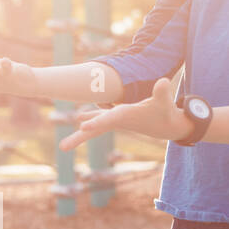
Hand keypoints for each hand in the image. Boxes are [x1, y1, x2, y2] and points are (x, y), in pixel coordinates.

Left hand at [58, 75, 188, 151]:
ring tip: (63, 146)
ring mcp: (116, 120)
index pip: (109, 119)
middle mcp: (117, 120)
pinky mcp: (118, 117)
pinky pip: (100, 119)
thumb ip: (162, 93)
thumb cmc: (165, 112)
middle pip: (94, 130)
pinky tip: (79, 119)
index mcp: (126, 116)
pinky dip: (90, 119)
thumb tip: (163, 81)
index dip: (97, 121)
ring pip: (94, 126)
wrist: (167, 126)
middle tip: (62, 147)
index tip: (83, 127)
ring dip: (79, 135)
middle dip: (78, 138)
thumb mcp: (164, 102)